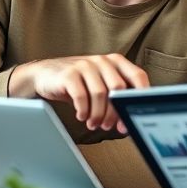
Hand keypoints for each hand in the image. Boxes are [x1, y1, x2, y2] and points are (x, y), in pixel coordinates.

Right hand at [9, 53, 148, 133]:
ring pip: (100, 94)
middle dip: (115, 112)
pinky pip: (81, 96)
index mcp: (116, 61)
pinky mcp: (69, 74)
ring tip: (93, 124)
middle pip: (119, 88)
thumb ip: (116, 94)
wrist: (45, 75)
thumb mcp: (100, 83)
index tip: (136, 115)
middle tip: (109, 126)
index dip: (141, 96)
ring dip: (98, 115)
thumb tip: (130, 119)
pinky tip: (82, 116)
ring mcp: (85, 65)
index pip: (138, 76)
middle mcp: (102, 60)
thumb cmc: (78, 82)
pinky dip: (84, 111)